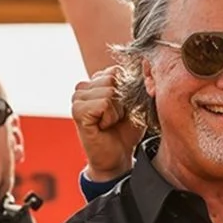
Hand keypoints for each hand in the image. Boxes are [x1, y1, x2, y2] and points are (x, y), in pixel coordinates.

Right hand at [72, 67, 143, 181]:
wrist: (117, 157)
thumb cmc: (126, 131)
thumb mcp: (136, 104)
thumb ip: (139, 84)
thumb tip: (146, 65)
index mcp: (95, 82)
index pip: (116, 70)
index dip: (126, 92)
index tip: (122, 110)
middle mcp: (83, 87)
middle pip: (113, 78)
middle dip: (121, 101)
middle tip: (115, 118)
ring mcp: (77, 98)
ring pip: (109, 92)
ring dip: (116, 111)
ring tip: (109, 123)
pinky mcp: (77, 111)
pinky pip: (104, 103)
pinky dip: (110, 117)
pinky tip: (103, 127)